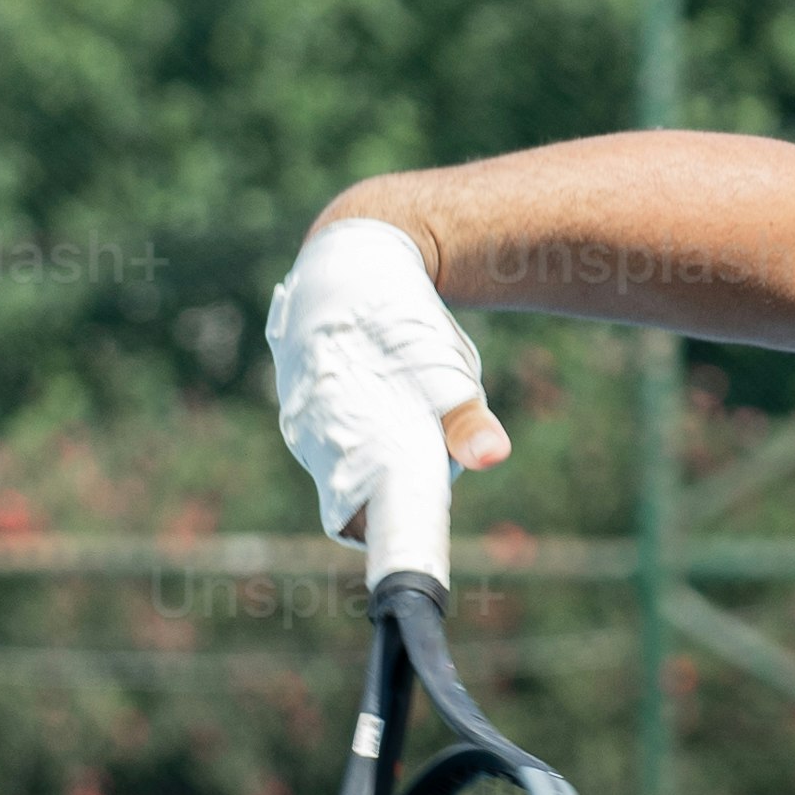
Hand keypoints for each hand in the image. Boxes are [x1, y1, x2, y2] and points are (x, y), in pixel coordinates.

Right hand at [266, 211, 508, 561]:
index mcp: (341, 441)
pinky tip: (385, 387)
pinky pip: (337, 432)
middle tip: (430, 444)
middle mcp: (310, 439)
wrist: (355, 260)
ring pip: (349, 461)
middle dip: (394, 485)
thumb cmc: (402, 322)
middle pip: (356, 495)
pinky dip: (363, 425)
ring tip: (404, 398)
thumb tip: (493, 456)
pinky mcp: (302, 401)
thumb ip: (467, 420)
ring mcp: (301, 421)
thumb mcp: (444, 369)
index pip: (353, 519)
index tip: (411, 532)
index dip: (383, 534)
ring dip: (380, 450)